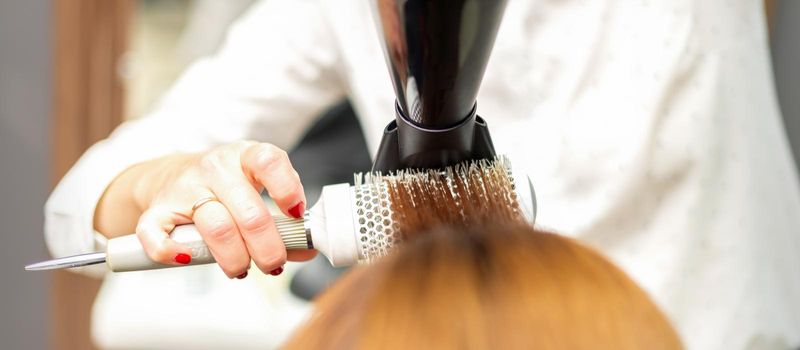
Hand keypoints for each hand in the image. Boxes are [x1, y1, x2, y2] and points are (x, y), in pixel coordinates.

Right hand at [96, 141, 315, 277]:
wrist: (171, 175)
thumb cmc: (225, 187)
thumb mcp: (257, 189)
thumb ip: (283, 219)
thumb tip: (306, 250)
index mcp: (245, 156)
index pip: (270, 162)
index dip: (288, 190)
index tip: (296, 215)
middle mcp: (216, 168)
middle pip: (250, 214)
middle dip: (268, 249)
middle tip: (273, 263)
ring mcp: (185, 188)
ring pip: (216, 229)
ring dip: (235, 259)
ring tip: (242, 268)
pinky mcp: (157, 210)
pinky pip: (157, 235)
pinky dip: (172, 252)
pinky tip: (188, 258)